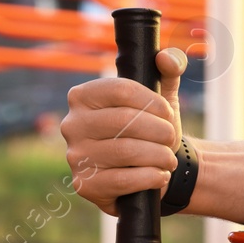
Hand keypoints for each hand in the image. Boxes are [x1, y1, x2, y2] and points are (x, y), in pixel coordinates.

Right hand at [62, 47, 188, 215]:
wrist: (148, 173)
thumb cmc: (151, 130)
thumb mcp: (162, 97)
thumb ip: (169, 69)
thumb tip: (166, 57)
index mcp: (83, 96)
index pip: (121, 90)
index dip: (152, 101)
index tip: (167, 112)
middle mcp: (72, 124)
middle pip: (124, 120)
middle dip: (158, 130)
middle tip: (171, 138)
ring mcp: (75, 156)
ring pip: (125, 150)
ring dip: (158, 155)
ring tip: (169, 158)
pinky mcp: (85, 185)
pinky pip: (122, 179)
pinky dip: (150, 177)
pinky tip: (160, 175)